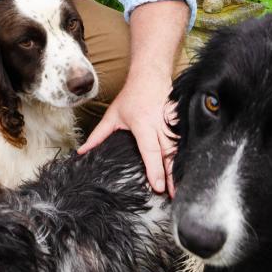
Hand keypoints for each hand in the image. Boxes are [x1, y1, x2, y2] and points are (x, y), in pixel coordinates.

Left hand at [78, 76, 175, 195]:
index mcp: (142, 124)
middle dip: (172, 176)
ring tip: (183, 188)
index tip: (158, 186)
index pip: (150, 150)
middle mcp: (159, 125)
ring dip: (181, 169)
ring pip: (179, 149)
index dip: (155, 169)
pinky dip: (186, 156)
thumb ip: (98, 135)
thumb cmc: (131, 96)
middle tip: (174, 196)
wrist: (151, 74)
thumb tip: (82, 151)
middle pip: (168, 154)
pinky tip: (188, 171)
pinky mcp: (181, 121)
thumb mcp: (112, 115)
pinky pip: (185, 142)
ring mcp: (172, 123)